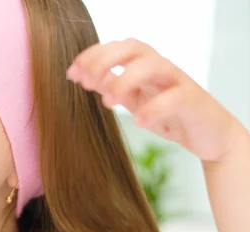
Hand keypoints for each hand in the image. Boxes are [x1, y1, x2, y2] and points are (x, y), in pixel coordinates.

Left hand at [67, 38, 243, 162]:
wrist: (208, 136)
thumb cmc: (168, 115)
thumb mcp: (135, 102)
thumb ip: (114, 89)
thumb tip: (86, 79)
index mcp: (144, 66)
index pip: (117, 48)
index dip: (92, 56)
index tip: (72, 73)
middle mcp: (160, 68)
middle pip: (133, 47)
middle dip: (104, 60)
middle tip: (86, 83)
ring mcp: (178, 82)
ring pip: (153, 65)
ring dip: (124, 80)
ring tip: (108, 102)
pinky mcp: (193, 100)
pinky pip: (175, 97)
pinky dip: (154, 108)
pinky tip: (138, 121)